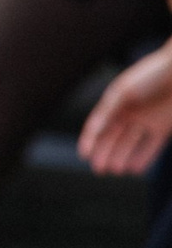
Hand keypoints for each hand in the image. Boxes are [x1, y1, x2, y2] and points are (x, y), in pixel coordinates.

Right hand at [83, 46, 171, 176]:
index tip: (84, 154)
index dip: (90, 139)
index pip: (98, 124)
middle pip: (113, 136)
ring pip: (130, 143)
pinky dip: (143, 157)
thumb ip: (109, 111)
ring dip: (121, 156)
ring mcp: (146, 120)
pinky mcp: (163, 127)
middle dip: (104, 152)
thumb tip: (93, 129)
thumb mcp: (124, 92)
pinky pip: (151, 146)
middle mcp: (128, 112)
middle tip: (98, 169)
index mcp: (115, 101)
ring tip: (115, 170)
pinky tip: (134, 169)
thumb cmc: (150, 77)